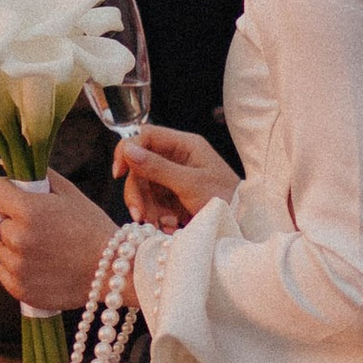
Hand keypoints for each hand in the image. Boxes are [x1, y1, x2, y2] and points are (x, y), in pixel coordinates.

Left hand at [0, 167, 122, 310]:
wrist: (114, 271)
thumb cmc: (92, 228)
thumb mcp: (69, 194)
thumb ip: (38, 176)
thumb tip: (6, 162)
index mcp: (29, 210)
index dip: (3, 189)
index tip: (15, 195)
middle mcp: (19, 238)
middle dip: (9, 218)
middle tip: (35, 224)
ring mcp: (18, 267)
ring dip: (12, 244)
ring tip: (42, 247)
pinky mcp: (20, 289)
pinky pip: (3, 270)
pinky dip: (16, 267)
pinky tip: (40, 265)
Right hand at [115, 123, 233, 230]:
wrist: (242, 223)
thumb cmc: (223, 198)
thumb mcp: (189, 184)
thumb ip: (157, 167)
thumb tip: (128, 149)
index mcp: (184, 144)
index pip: (145, 136)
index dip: (127, 151)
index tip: (119, 173)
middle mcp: (177, 157)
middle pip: (140, 166)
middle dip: (137, 192)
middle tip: (140, 215)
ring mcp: (174, 177)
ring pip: (143, 186)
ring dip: (146, 208)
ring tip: (159, 225)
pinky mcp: (173, 195)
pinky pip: (153, 202)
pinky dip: (155, 215)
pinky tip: (168, 226)